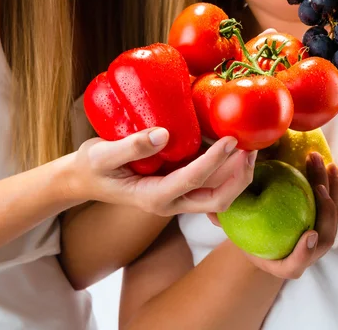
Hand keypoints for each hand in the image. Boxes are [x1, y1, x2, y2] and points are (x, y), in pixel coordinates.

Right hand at [66, 128, 256, 215]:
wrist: (86, 179)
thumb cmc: (92, 167)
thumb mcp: (101, 155)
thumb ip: (130, 146)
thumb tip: (163, 134)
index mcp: (154, 198)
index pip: (193, 180)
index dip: (216, 161)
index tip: (232, 140)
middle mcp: (171, 203)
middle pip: (217, 200)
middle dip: (239, 177)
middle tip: (251, 148)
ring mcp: (177, 197)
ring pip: (219, 196)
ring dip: (237, 174)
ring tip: (249, 146)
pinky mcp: (180, 187)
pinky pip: (211, 184)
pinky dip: (226, 169)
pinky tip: (231, 147)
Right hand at [208, 152, 337, 278]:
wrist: (261, 234)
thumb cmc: (245, 232)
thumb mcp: (233, 229)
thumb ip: (224, 221)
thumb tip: (209, 210)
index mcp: (285, 265)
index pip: (296, 264)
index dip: (305, 253)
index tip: (308, 235)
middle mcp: (306, 253)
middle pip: (323, 235)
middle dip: (326, 212)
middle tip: (317, 189)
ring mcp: (319, 237)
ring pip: (331, 215)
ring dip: (330, 190)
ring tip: (323, 165)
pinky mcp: (323, 218)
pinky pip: (332, 202)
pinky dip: (332, 185)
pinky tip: (328, 164)